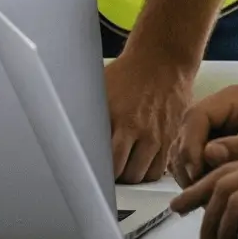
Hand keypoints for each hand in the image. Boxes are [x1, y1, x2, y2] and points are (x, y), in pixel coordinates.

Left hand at [103, 50, 198, 182]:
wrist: (162, 61)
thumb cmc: (128, 73)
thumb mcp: (101, 88)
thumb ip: (90, 113)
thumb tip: (66, 128)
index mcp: (117, 117)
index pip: (107, 161)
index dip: (97, 172)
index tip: (90, 174)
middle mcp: (139, 130)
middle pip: (126, 173)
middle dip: (114, 177)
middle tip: (104, 173)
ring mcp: (158, 136)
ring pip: (143, 175)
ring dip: (130, 176)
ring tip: (120, 168)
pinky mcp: (171, 139)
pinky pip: (159, 169)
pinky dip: (148, 172)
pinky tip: (138, 165)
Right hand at [170, 86, 237, 185]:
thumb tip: (209, 153)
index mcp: (236, 99)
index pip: (199, 115)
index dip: (191, 143)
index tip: (196, 172)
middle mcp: (219, 108)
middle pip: (186, 131)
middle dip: (188, 162)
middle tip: (200, 192)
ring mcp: (212, 126)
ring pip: (182, 146)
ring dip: (188, 172)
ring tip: (208, 197)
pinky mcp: (209, 144)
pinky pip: (188, 159)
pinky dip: (193, 177)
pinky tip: (209, 194)